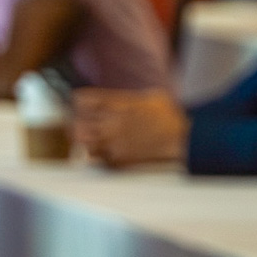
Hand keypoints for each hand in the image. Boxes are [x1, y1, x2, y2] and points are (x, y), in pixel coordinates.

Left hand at [71, 87, 188, 166]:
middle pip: (76, 122)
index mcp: (116, 104)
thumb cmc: (169, 116)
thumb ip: (127, 99)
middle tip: (78, 126)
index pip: (82, 100)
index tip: (79, 107)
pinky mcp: (117, 160)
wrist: (180, 138)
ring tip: (89, 141)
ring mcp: (112, 142)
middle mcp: (110, 121)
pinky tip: (103, 152)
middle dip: (76, 123)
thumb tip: (118, 101)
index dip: (78, 104)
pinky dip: (95, 156)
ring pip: (81, 142)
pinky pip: (94, 159)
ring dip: (83, 140)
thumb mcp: (148, 96)